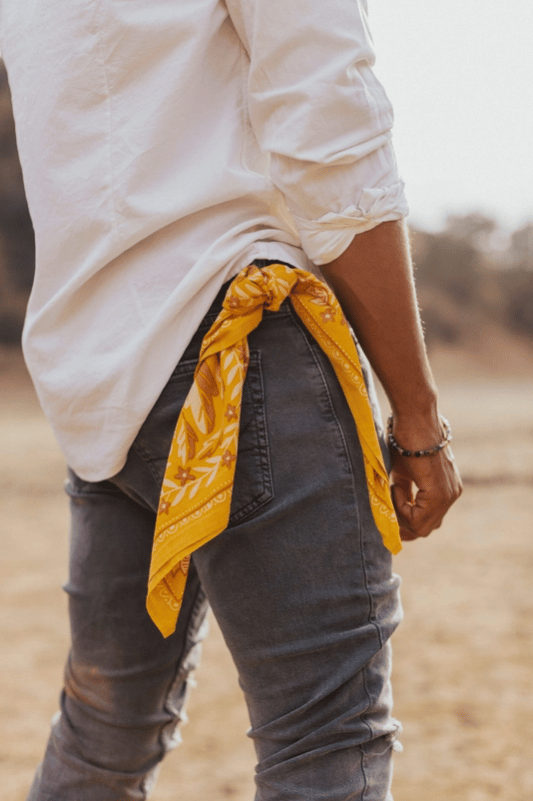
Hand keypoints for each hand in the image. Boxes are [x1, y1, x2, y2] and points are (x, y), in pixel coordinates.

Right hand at [389, 419, 462, 540]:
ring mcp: (448, 496)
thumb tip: (392, 511)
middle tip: (387, 506)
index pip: (427, 520)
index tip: (389, 501)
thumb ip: (406, 492)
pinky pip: (417, 518)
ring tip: (393, 488)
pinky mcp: (439, 494)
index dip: (405, 519)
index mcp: (446, 490)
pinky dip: (401, 507)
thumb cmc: (406, 439)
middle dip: (402, 523)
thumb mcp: (405, 473)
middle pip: (426, 528)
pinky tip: (396, 485)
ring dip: (401, 514)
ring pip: (422, 527)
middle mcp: (452, 495)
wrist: (414, 419)